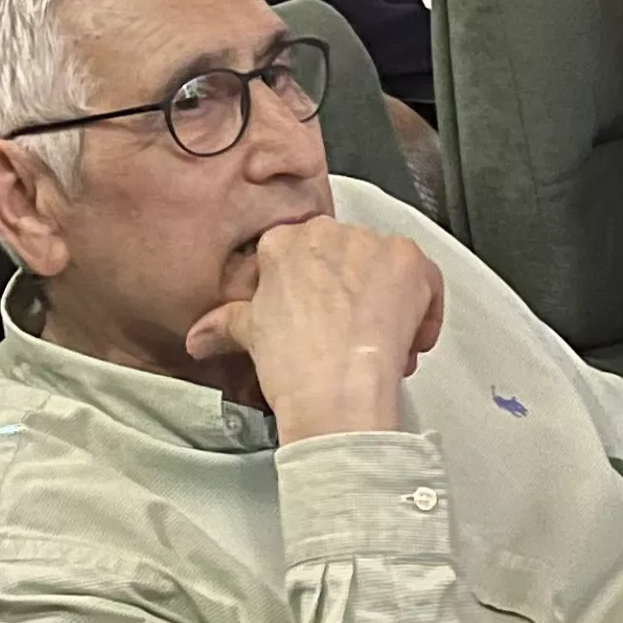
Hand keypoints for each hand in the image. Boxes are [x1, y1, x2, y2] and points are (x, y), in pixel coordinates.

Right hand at [181, 218, 444, 443]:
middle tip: (350, 334)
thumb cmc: (293, 366)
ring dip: (388, 301)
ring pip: (386, 265)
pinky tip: (408, 342)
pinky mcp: (407, 261)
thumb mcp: (250, 337)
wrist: (335, 389)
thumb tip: (198, 336)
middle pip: (348, 255)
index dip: (316, 290)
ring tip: (379, 344)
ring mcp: (369, 244)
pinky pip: (424, 278)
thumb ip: (224, 324)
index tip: (320, 317)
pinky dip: (424, 309)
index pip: (304, 253)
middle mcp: (326, 232)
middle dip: (353, 293)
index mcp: (282, 243)